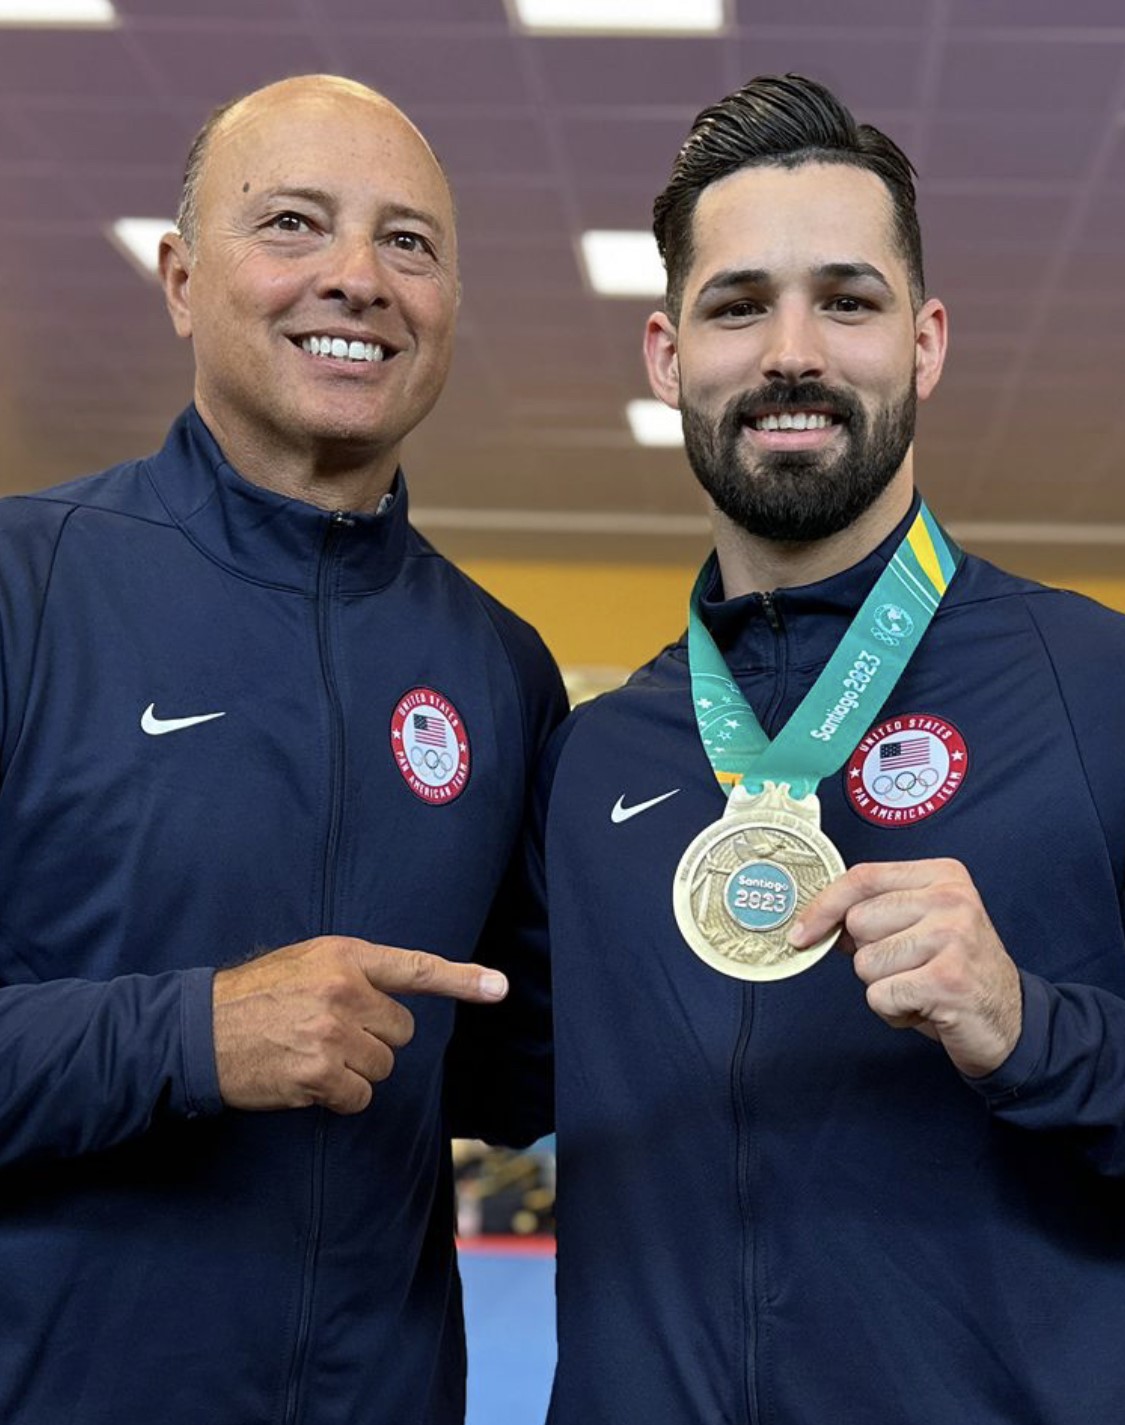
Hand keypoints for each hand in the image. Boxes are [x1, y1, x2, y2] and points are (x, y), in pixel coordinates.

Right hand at [212, 936, 507, 1113]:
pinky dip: (339, 1098)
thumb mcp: (305, 962)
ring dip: (354, 1071)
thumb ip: (354, 972)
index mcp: (344, 955)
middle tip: (327, 1034)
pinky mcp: (318, 1073)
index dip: (463, 979)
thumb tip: (399, 1001)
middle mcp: (343, 990)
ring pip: (382, 1067)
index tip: (500, 988)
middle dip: (373, 1040)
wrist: (196, 1031)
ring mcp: (331, 1032)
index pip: (415, 968)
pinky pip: (359, 1096)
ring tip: (310, 1054)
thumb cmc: (253, 997)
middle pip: (401, 1032)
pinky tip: (305, 1081)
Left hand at [789, 858, 1021, 1077]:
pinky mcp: (948, 981)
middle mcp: (951, 899)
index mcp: (943, 876)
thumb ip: (876, 913)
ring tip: (921, 988)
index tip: (801, 932)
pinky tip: (926, 1009)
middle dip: (869, 955)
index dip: (823, 906)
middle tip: (910, 968)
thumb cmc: (954, 972)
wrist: (1011, 1023)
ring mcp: (953, 938)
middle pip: (858, 922)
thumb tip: (814, 921)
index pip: (862, 877)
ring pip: (865, 963)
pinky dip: (894, 1012)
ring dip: (883, 987)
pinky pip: (881, 996)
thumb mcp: (921, 927)